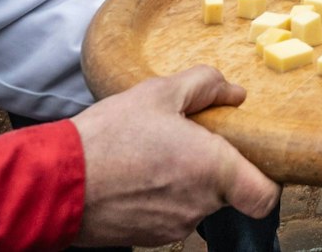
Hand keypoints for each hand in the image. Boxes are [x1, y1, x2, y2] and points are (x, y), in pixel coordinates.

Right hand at [69, 66, 277, 245]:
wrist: (55, 183)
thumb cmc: (107, 138)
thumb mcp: (158, 93)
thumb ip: (204, 85)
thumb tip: (234, 93)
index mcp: (213, 169)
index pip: (265, 196)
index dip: (266, 178)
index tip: (250, 156)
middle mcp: (199, 205)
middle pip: (228, 190)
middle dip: (214, 166)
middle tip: (187, 139)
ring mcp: (173, 227)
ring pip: (197, 202)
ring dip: (185, 180)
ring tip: (154, 153)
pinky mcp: (148, 238)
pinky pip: (170, 214)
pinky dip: (162, 196)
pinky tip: (137, 174)